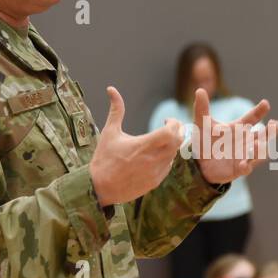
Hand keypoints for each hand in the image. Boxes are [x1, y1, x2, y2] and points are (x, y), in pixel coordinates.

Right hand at [89, 86, 184, 206]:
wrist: (99, 188)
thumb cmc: (104, 159)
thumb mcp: (110, 132)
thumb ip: (116, 110)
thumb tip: (111, 89)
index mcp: (143, 145)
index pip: (171, 131)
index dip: (174, 123)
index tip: (166, 120)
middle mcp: (153, 159)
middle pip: (178, 142)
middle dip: (176, 132)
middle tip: (167, 128)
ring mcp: (155, 172)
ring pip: (174, 155)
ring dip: (171, 146)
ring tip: (160, 142)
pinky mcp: (155, 182)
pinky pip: (168, 167)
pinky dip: (166, 159)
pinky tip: (155, 156)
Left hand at [189, 88, 277, 185]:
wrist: (199, 164)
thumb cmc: (205, 142)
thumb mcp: (203, 125)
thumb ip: (202, 109)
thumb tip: (199, 90)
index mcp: (240, 128)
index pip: (252, 118)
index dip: (259, 111)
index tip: (265, 103)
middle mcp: (246, 141)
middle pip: (263, 136)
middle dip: (271, 131)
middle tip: (275, 125)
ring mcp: (244, 156)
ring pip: (259, 153)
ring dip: (260, 149)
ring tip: (258, 144)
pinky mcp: (238, 169)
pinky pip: (246, 169)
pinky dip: (246, 166)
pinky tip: (244, 165)